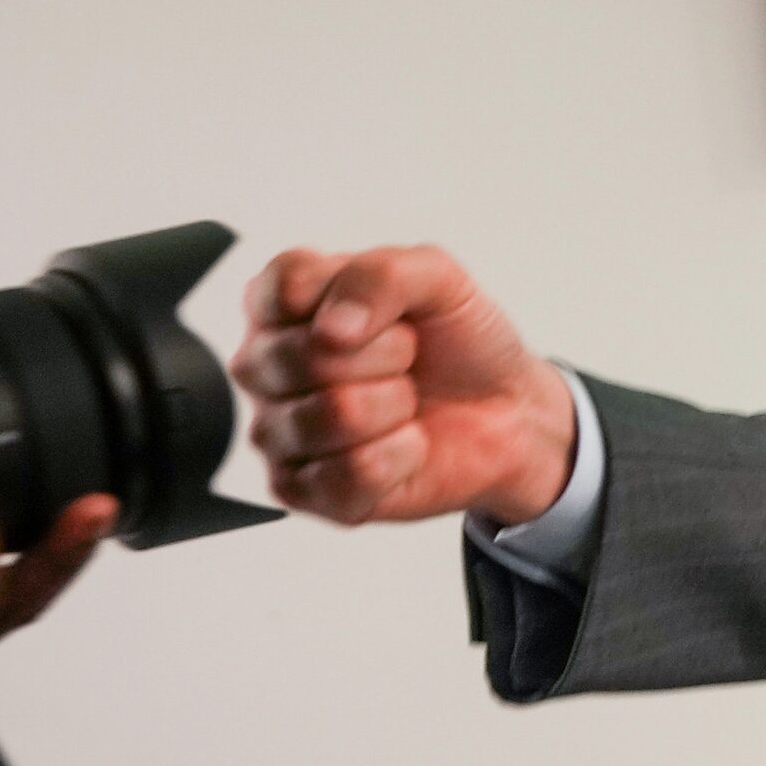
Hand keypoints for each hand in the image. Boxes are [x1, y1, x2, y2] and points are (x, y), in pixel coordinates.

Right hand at [228, 245, 576, 525]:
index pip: (286, 287)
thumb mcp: (438, 278)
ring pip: (335, 415)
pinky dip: (401, 455)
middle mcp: (263, 365)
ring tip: (403, 403)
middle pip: (311, 355)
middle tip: (405, 360)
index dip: (357, 297)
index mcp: (280, 302)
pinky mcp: (299, 490)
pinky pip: (350, 474)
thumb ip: (381, 275)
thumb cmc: (456, 343)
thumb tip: (330, 330)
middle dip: (390, 355)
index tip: (390, 310)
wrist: (503, 412)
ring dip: (397, 407)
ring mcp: (274, 431)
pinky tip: (403, 445)